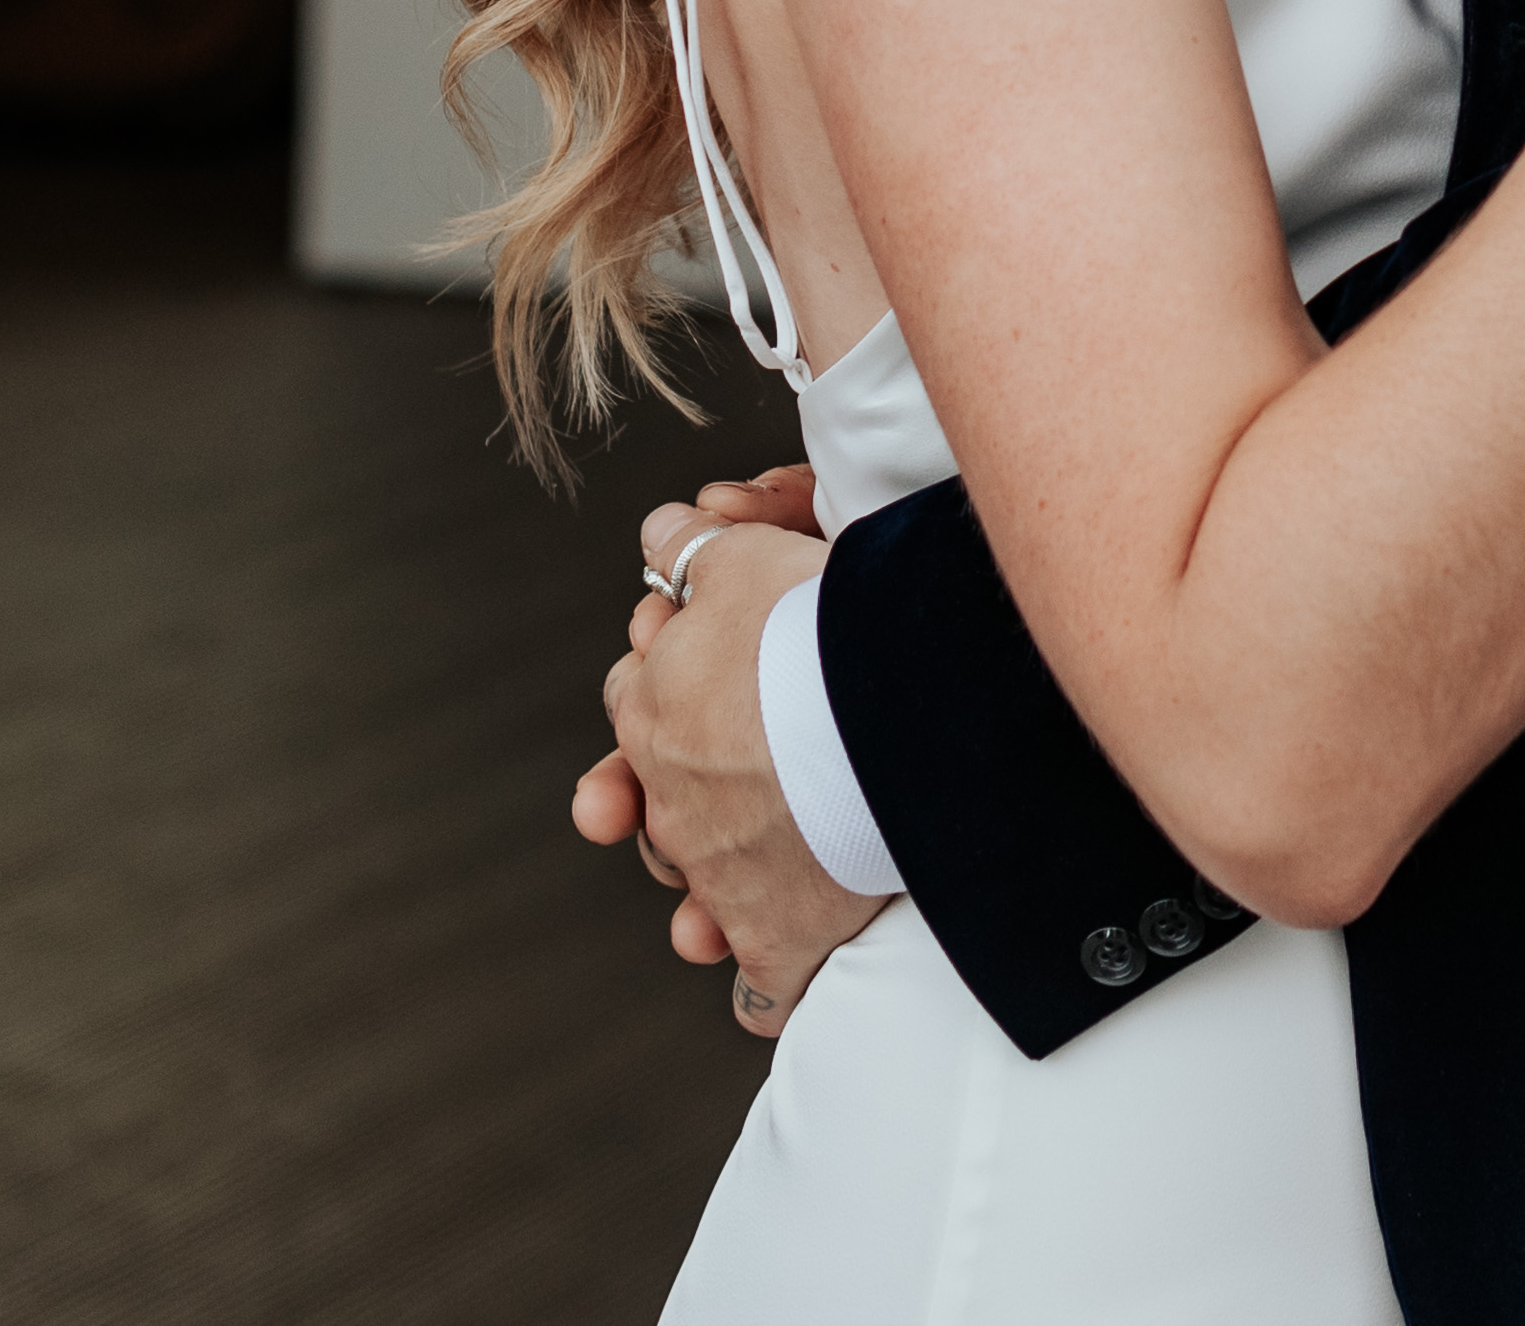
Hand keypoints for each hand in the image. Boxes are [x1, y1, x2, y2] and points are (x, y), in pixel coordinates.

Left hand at [587, 504, 877, 1036]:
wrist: (890, 706)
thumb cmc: (819, 623)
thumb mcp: (744, 555)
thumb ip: (693, 548)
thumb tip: (661, 534)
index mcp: (653, 710)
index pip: (634, 701)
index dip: (667, 688)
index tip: (703, 683)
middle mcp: (673, 797)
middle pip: (652, 805)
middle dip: (671, 799)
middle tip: (718, 784)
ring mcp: (720, 875)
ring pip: (695, 896)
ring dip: (707, 899)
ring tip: (719, 905)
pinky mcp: (777, 939)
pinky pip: (759, 990)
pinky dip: (763, 990)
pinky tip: (769, 989)